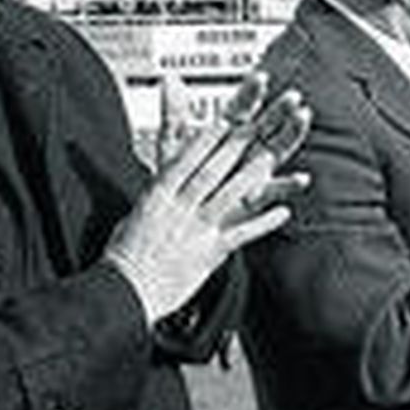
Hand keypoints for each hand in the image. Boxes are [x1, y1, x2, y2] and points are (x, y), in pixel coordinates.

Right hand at [106, 72, 312, 323]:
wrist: (125, 291)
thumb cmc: (127, 253)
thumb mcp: (139, 210)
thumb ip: (158, 185)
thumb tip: (167, 166)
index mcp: (158, 195)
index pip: (185, 160)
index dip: (207, 138)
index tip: (225, 118)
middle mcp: (178, 207)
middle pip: (212, 170)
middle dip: (235, 145)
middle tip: (255, 124)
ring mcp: (196, 229)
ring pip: (229, 195)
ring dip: (253, 175)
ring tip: (274, 156)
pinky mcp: (210, 252)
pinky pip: (242, 234)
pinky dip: (264, 223)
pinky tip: (284, 212)